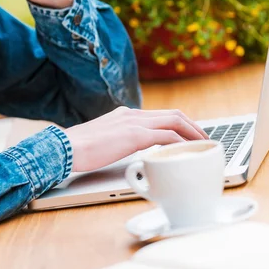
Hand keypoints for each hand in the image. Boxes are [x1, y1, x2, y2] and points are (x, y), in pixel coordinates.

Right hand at [65, 107, 208, 171]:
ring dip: (193, 132)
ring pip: (174, 121)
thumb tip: (125, 154)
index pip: (159, 115)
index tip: (189, 134)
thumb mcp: (102, 141)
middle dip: (192, 126)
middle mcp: (132, 114)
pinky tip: (189, 150)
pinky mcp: (134, 135)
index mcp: (125, 114)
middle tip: (204, 139)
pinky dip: (181, 141)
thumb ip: (117, 142)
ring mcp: (134, 122)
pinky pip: (166, 136)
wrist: (64, 148)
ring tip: (204, 144)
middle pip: (172, 114)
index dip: (179, 123)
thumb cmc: (78, 149)